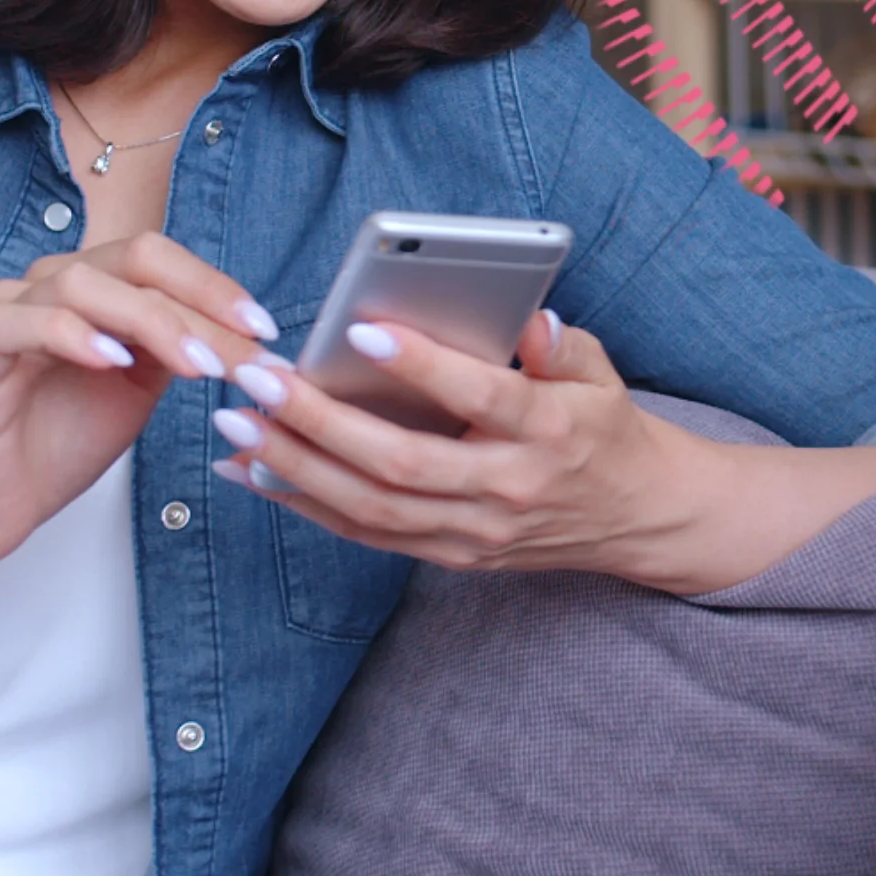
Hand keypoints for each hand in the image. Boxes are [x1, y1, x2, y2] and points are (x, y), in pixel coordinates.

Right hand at [0, 231, 279, 587]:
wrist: (2, 502)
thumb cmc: (64, 438)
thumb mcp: (144, 386)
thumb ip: (183, 345)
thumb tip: (252, 334)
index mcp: (97, 284)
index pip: (161, 257)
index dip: (217, 286)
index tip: (264, 329)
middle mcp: (53, 284)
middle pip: (134, 258)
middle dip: (199, 302)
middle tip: (243, 349)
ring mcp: (11, 311)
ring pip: (83, 283)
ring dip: (151, 321)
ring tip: (195, 364)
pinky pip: (18, 322)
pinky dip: (72, 335)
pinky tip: (113, 361)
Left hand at [212, 311, 875, 593]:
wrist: (639, 517)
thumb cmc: (608, 427)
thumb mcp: (602, 373)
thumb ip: (560, 345)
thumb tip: (526, 317)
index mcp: (551, 433)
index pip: (481, 399)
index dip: (422, 365)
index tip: (362, 329)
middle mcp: (509, 491)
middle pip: (401, 464)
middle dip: (319, 422)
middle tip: (259, 381)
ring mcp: (477, 534)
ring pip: (371, 508)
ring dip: (295, 468)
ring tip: (236, 425)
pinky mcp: (454, 557)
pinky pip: (368, 534)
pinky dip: (306, 504)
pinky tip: (257, 472)